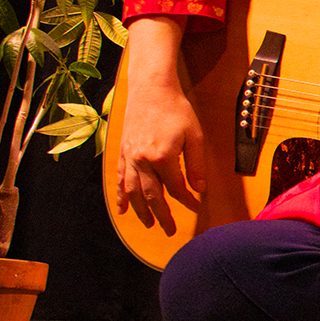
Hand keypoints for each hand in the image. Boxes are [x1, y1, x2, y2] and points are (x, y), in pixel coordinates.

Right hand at [114, 18, 204, 234]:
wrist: (151, 89)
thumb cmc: (177, 110)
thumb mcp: (195, 136)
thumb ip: (197, 165)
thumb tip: (200, 190)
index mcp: (163, 158)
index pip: (176, 188)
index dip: (187, 201)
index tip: (196, 207)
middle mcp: (142, 160)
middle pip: (151, 196)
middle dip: (161, 215)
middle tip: (169, 231)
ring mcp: (129, 157)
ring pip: (133, 191)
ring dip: (140, 211)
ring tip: (149, 225)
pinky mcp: (122, 152)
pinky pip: (120, 179)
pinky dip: (120, 196)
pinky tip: (122, 209)